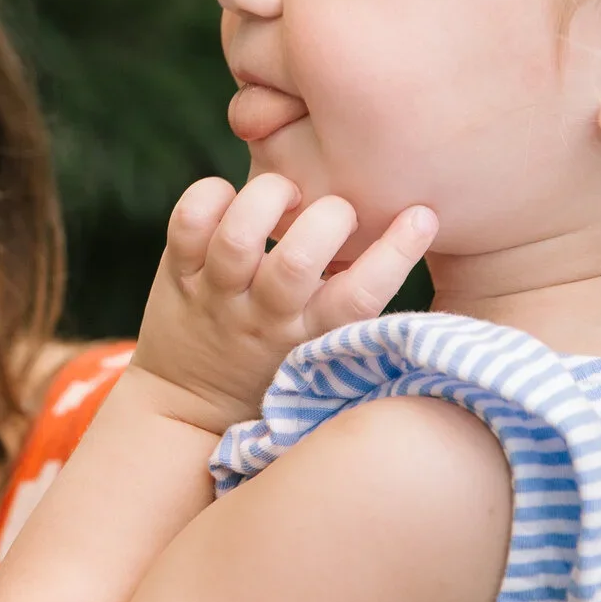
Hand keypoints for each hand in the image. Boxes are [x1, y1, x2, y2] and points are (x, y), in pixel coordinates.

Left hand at [129, 174, 436, 434]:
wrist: (189, 408)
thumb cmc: (276, 364)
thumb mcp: (325, 346)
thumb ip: (356, 302)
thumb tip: (416, 228)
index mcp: (312, 336)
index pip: (359, 298)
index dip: (396, 254)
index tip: (422, 215)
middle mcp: (265, 315)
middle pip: (296, 261)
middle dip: (329, 218)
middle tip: (338, 212)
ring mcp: (218, 294)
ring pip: (238, 234)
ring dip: (271, 197)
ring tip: (288, 195)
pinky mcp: (179, 272)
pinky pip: (189, 219)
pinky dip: (212, 193)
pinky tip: (233, 198)